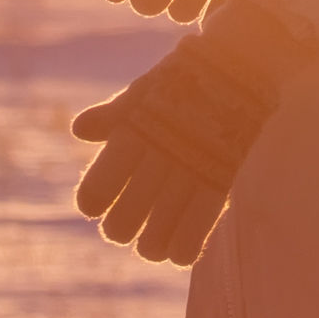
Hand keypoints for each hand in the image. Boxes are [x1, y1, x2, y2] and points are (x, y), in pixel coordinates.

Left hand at [67, 0, 316, 266]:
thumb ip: (112, 117)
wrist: (239, 67)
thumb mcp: (142, 92)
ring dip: (148, 245)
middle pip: (119, 226)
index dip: (91, 202)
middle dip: (118, 229)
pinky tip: (177, 251)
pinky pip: (194, 236)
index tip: (95, 203)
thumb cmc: (184, 80)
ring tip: (150, 239)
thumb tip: (80, 130)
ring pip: (152, 240)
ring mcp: (188, 175)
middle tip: (124, 223)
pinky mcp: (218, 184)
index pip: (95, 191)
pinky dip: (180, 251)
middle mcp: (155, 161)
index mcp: (131, 137)